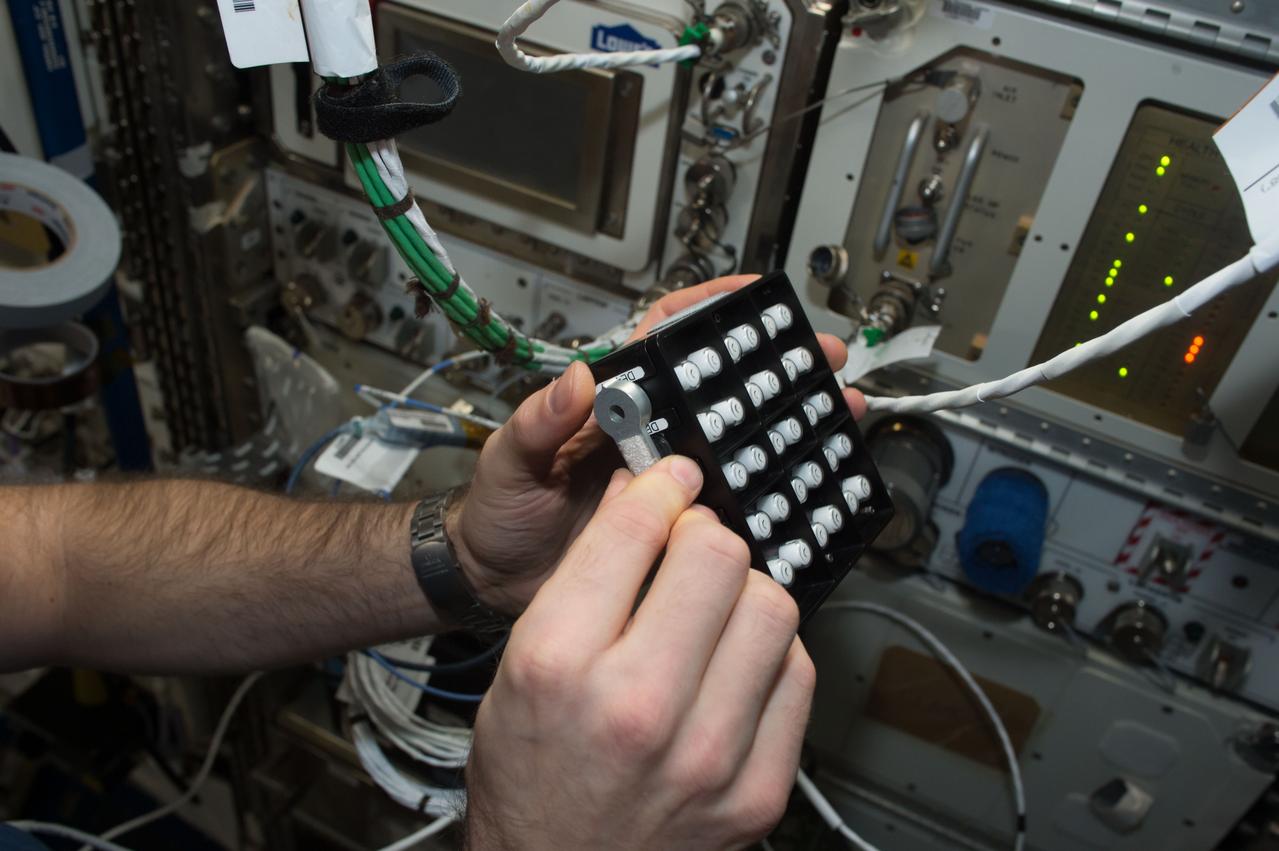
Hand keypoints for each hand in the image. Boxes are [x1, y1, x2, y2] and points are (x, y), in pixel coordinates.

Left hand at [450, 274, 866, 612]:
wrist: (498, 584)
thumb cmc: (499, 515)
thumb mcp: (509, 460)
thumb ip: (537, 421)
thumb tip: (576, 378)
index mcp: (612, 408)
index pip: (663, 343)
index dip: (706, 313)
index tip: (752, 296)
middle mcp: (648, 439)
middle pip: (719, 391)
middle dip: (775, 367)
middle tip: (823, 357)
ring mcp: (668, 483)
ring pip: (736, 445)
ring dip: (787, 425)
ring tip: (838, 409)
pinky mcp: (679, 529)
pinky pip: (732, 506)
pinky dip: (771, 494)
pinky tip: (806, 489)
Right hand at [465, 456, 813, 849]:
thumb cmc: (531, 775)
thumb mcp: (522, 663)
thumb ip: (584, 574)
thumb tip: (643, 494)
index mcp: (558, 664)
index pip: (636, 528)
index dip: (660, 486)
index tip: (671, 479)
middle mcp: (635, 708)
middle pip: (718, 555)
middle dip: (703, 533)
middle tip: (689, 545)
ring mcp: (707, 755)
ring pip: (772, 605)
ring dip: (743, 590)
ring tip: (713, 608)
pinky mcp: (757, 790)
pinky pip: (797, 674)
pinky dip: (769, 653)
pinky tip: (734, 663)